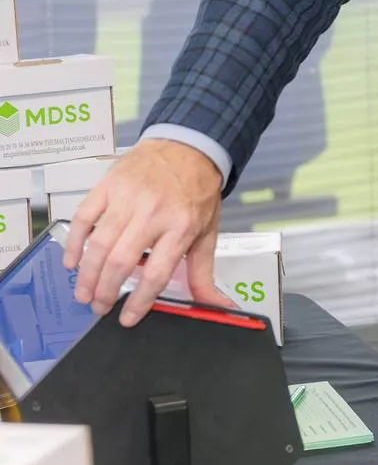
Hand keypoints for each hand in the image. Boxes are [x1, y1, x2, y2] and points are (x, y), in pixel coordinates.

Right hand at [65, 141, 230, 326]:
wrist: (189, 146)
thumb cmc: (197, 190)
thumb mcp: (207, 231)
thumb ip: (204, 272)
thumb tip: (218, 305)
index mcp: (182, 226)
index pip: (157, 273)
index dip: (139, 301)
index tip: (127, 318)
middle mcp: (154, 213)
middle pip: (122, 262)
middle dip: (105, 291)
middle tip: (99, 307)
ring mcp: (128, 198)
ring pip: (99, 244)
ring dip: (86, 274)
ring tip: (83, 293)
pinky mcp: (109, 186)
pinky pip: (83, 218)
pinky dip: (74, 242)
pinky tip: (72, 261)